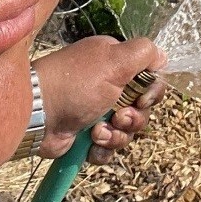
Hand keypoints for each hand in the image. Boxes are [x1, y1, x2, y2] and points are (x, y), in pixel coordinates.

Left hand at [31, 36, 167, 163]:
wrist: (37, 115)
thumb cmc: (76, 84)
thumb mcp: (113, 60)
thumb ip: (143, 53)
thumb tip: (163, 55)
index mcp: (114, 63)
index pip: (149, 79)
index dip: (151, 92)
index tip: (142, 98)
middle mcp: (107, 85)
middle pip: (141, 108)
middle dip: (133, 118)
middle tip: (117, 116)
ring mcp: (97, 110)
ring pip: (127, 131)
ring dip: (116, 135)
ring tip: (98, 131)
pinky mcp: (87, 134)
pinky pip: (110, 147)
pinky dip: (103, 148)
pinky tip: (90, 142)